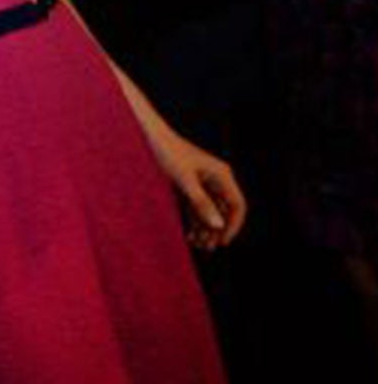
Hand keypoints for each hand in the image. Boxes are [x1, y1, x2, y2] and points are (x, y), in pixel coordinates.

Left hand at [142, 120, 246, 249]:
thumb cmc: (166, 153)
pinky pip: (197, 205)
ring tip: (196, 244)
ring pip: (210, 209)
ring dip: (205, 226)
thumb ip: (201, 203)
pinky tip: (189, 233)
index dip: (233, 225)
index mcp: (221, 174)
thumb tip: (217, 225)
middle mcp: (216, 177)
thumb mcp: (184, 180)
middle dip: (216, 229)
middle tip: (206, 248)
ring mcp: (203, 180)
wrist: (147, 135)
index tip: (222, 242)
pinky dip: (194, 219)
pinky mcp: (189, 183)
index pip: (237, 205)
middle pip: (223, 209)